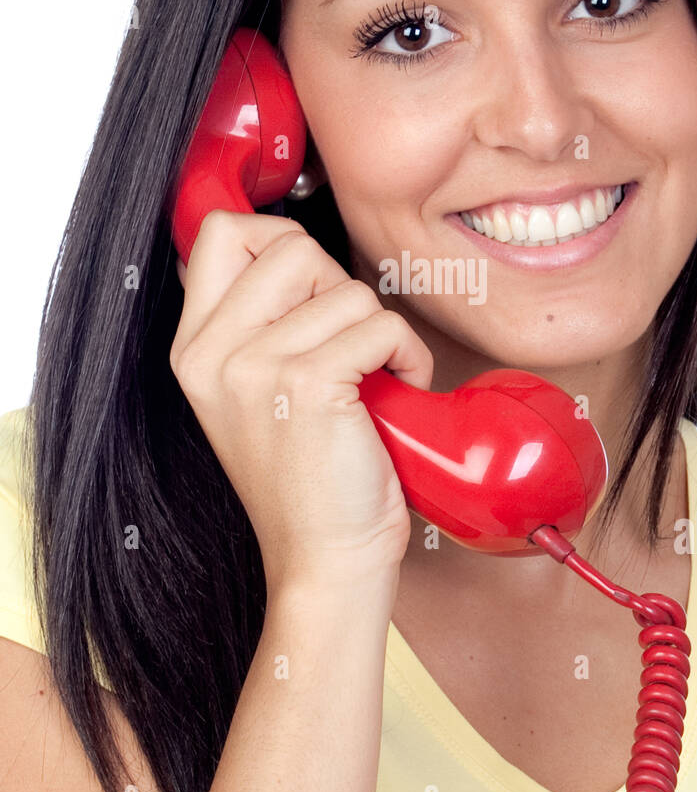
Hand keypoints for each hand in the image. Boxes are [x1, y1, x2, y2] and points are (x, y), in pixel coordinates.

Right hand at [169, 211, 433, 599]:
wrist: (325, 559)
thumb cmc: (310, 478)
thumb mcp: (254, 392)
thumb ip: (258, 322)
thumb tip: (292, 248)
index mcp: (194, 348)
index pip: (222, 231)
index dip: (279, 240)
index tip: (311, 289)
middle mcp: (212, 353)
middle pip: (293, 246)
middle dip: (339, 289)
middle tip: (346, 347)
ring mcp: (255, 367)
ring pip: (349, 290)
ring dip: (381, 333)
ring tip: (371, 383)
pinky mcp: (307, 384)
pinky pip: (382, 325)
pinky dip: (407, 356)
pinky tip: (393, 394)